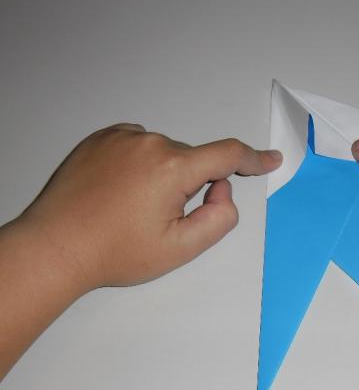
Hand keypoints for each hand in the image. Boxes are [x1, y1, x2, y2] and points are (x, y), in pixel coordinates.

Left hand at [19, 124, 281, 289]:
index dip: (254, 158)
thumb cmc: (117, 252)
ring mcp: (122, 137)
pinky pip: (140, 145)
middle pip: (192, 160)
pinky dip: (142, 163)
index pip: (227, 155)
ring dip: (164, 174)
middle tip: (160, 218)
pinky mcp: (101, 137)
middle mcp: (149, 143)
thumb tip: (221, 188)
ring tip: (133, 206)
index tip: (271, 159)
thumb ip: (219, 217)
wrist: (56, 246)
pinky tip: (122, 189)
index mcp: (172, 169)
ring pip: (166, 153)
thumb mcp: (180, 248)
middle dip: (190, 185)